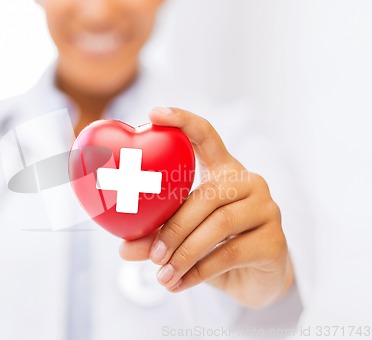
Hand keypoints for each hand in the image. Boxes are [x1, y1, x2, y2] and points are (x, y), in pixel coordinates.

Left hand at [120, 107, 293, 307]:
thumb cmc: (214, 247)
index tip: (153, 113)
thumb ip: (156, 237)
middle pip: (207, 194)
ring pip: (219, 225)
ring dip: (184, 252)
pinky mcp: (276, 241)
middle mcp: (249, 182)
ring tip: (161, 274)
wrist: (255, 280)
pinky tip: (178, 284)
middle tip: (151, 254)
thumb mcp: (184, 237)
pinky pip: (230, 253)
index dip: (182, 121)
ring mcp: (267, 209)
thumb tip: (123, 249)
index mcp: (224, 170)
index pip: (206, 136)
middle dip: (173, 227)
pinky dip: (198, 271)